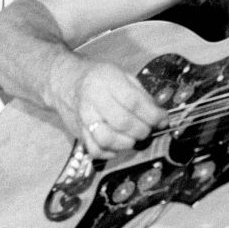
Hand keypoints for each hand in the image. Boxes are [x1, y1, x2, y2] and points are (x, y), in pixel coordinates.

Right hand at [48, 57, 168, 158]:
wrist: (65, 82)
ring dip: (127, 143)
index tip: (163, 120)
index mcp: (106, 80)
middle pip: (122, 122)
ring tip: (134, 137)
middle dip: (142, 130)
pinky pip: (95, 150)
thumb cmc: (98, 77)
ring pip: (107, 139)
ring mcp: (83, 118)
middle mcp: (92, 99)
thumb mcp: (121, 74)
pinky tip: (118, 144)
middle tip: (148, 129)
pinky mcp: (78, 132)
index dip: (152, 114)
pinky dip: (111, 152)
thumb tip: (160, 117)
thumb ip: (141, 95)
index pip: (133, 101)